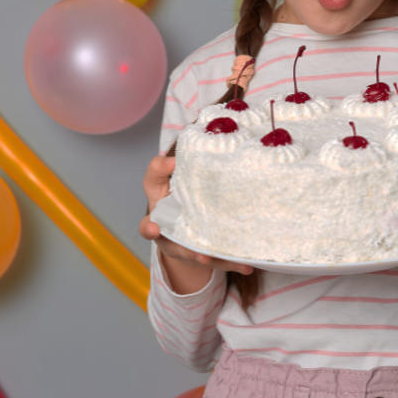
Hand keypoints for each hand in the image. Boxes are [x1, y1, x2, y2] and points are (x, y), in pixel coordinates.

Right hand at [139, 155, 253, 276]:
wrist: (191, 220)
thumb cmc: (191, 190)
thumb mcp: (192, 172)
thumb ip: (201, 158)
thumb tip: (226, 132)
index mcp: (160, 191)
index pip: (152, 177)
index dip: (159, 170)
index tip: (172, 163)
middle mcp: (162, 217)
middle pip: (150, 224)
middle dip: (153, 228)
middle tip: (156, 228)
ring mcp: (175, 239)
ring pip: (179, 248)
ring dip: (192, 253)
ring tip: (205, 257)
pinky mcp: (195, 254)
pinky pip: (212, 260)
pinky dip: (229, 263)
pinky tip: (247, 264)